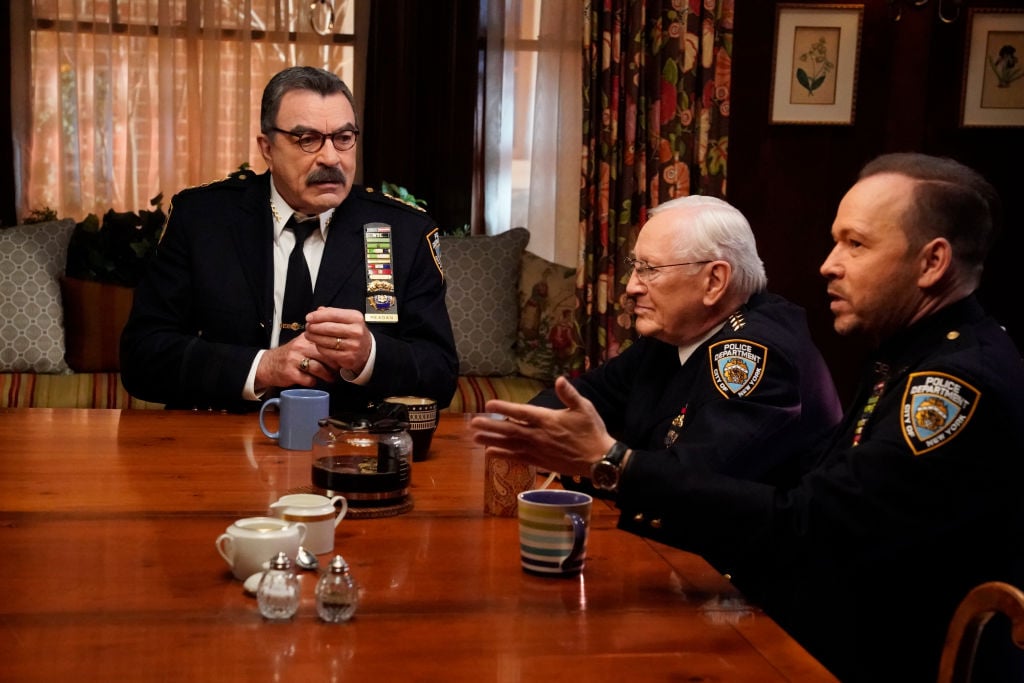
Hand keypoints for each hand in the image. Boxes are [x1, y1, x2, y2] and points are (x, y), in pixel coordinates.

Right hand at [255, 334, 338, 390]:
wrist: (267, 364)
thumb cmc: (290, 355)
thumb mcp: (302, 343)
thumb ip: (318, 342)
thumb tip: (340, 348)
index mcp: (305, 338)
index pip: (326, 341)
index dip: (337, 351)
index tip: (342, 358)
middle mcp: (299, 346)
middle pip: (325, 355)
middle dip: (335, 365)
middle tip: (338, 370)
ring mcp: (293, 359)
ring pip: (318, 368)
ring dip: (327, 375)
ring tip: (330, 378)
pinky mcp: (290, 373)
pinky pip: (308, 379)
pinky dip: (313, 382)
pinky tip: (313, 381)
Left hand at [304, 306, 372, 375]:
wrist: (367, 351)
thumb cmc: (353, 332)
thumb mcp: (347, 319)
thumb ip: (332, 313)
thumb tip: (317, 311)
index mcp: (356, 318)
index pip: (333, 314)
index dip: (318, 316)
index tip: (308, 317)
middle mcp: (356, 331)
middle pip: (328, 328)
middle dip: (314, 327)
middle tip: (307, 327)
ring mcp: (353, 345)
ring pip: (326, 340)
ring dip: (314, 337)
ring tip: (308, 335)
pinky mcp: (348, 357)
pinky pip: (328, 351)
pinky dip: (319, 347)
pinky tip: (317, 344)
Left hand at [469, 377, 616, 476]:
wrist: (599, 460)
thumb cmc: (592, 432)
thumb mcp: (584, 408)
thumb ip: (569, 394)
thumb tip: (560, 379)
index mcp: (548, 420)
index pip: (521, 412)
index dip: (504, 408)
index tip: (488, 404)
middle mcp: (538, 435)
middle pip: (510, 430)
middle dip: (490, 426)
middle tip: (473, 423)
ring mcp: (537, 450)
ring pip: (510, 444)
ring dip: (491, 441)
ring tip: (475, 438)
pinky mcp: (539, 462)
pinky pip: (517, 458)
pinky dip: (503, 455)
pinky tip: (490, 453)